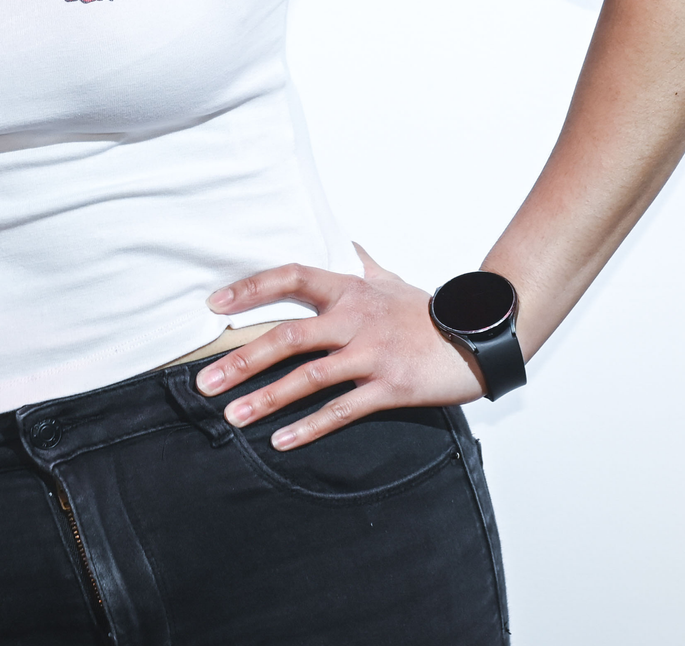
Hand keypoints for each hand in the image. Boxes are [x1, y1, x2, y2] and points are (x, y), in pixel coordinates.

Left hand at [192, 245, 487, 449]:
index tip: (215, 302)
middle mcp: (355, 319)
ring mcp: (371, 354)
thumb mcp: (392, 280)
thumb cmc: (430, 312)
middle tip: (205, 380)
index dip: (251, 288)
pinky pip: (341, 410)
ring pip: (308, 376)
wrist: (479, 337)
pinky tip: (281, 441)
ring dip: (266, 398)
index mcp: (351, 290)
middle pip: (288, 335)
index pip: (292, 277)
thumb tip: (345, 243)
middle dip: (242, 359)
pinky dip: (309, 427)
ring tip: (232, 416)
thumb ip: (362, 264)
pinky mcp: (389, 387)